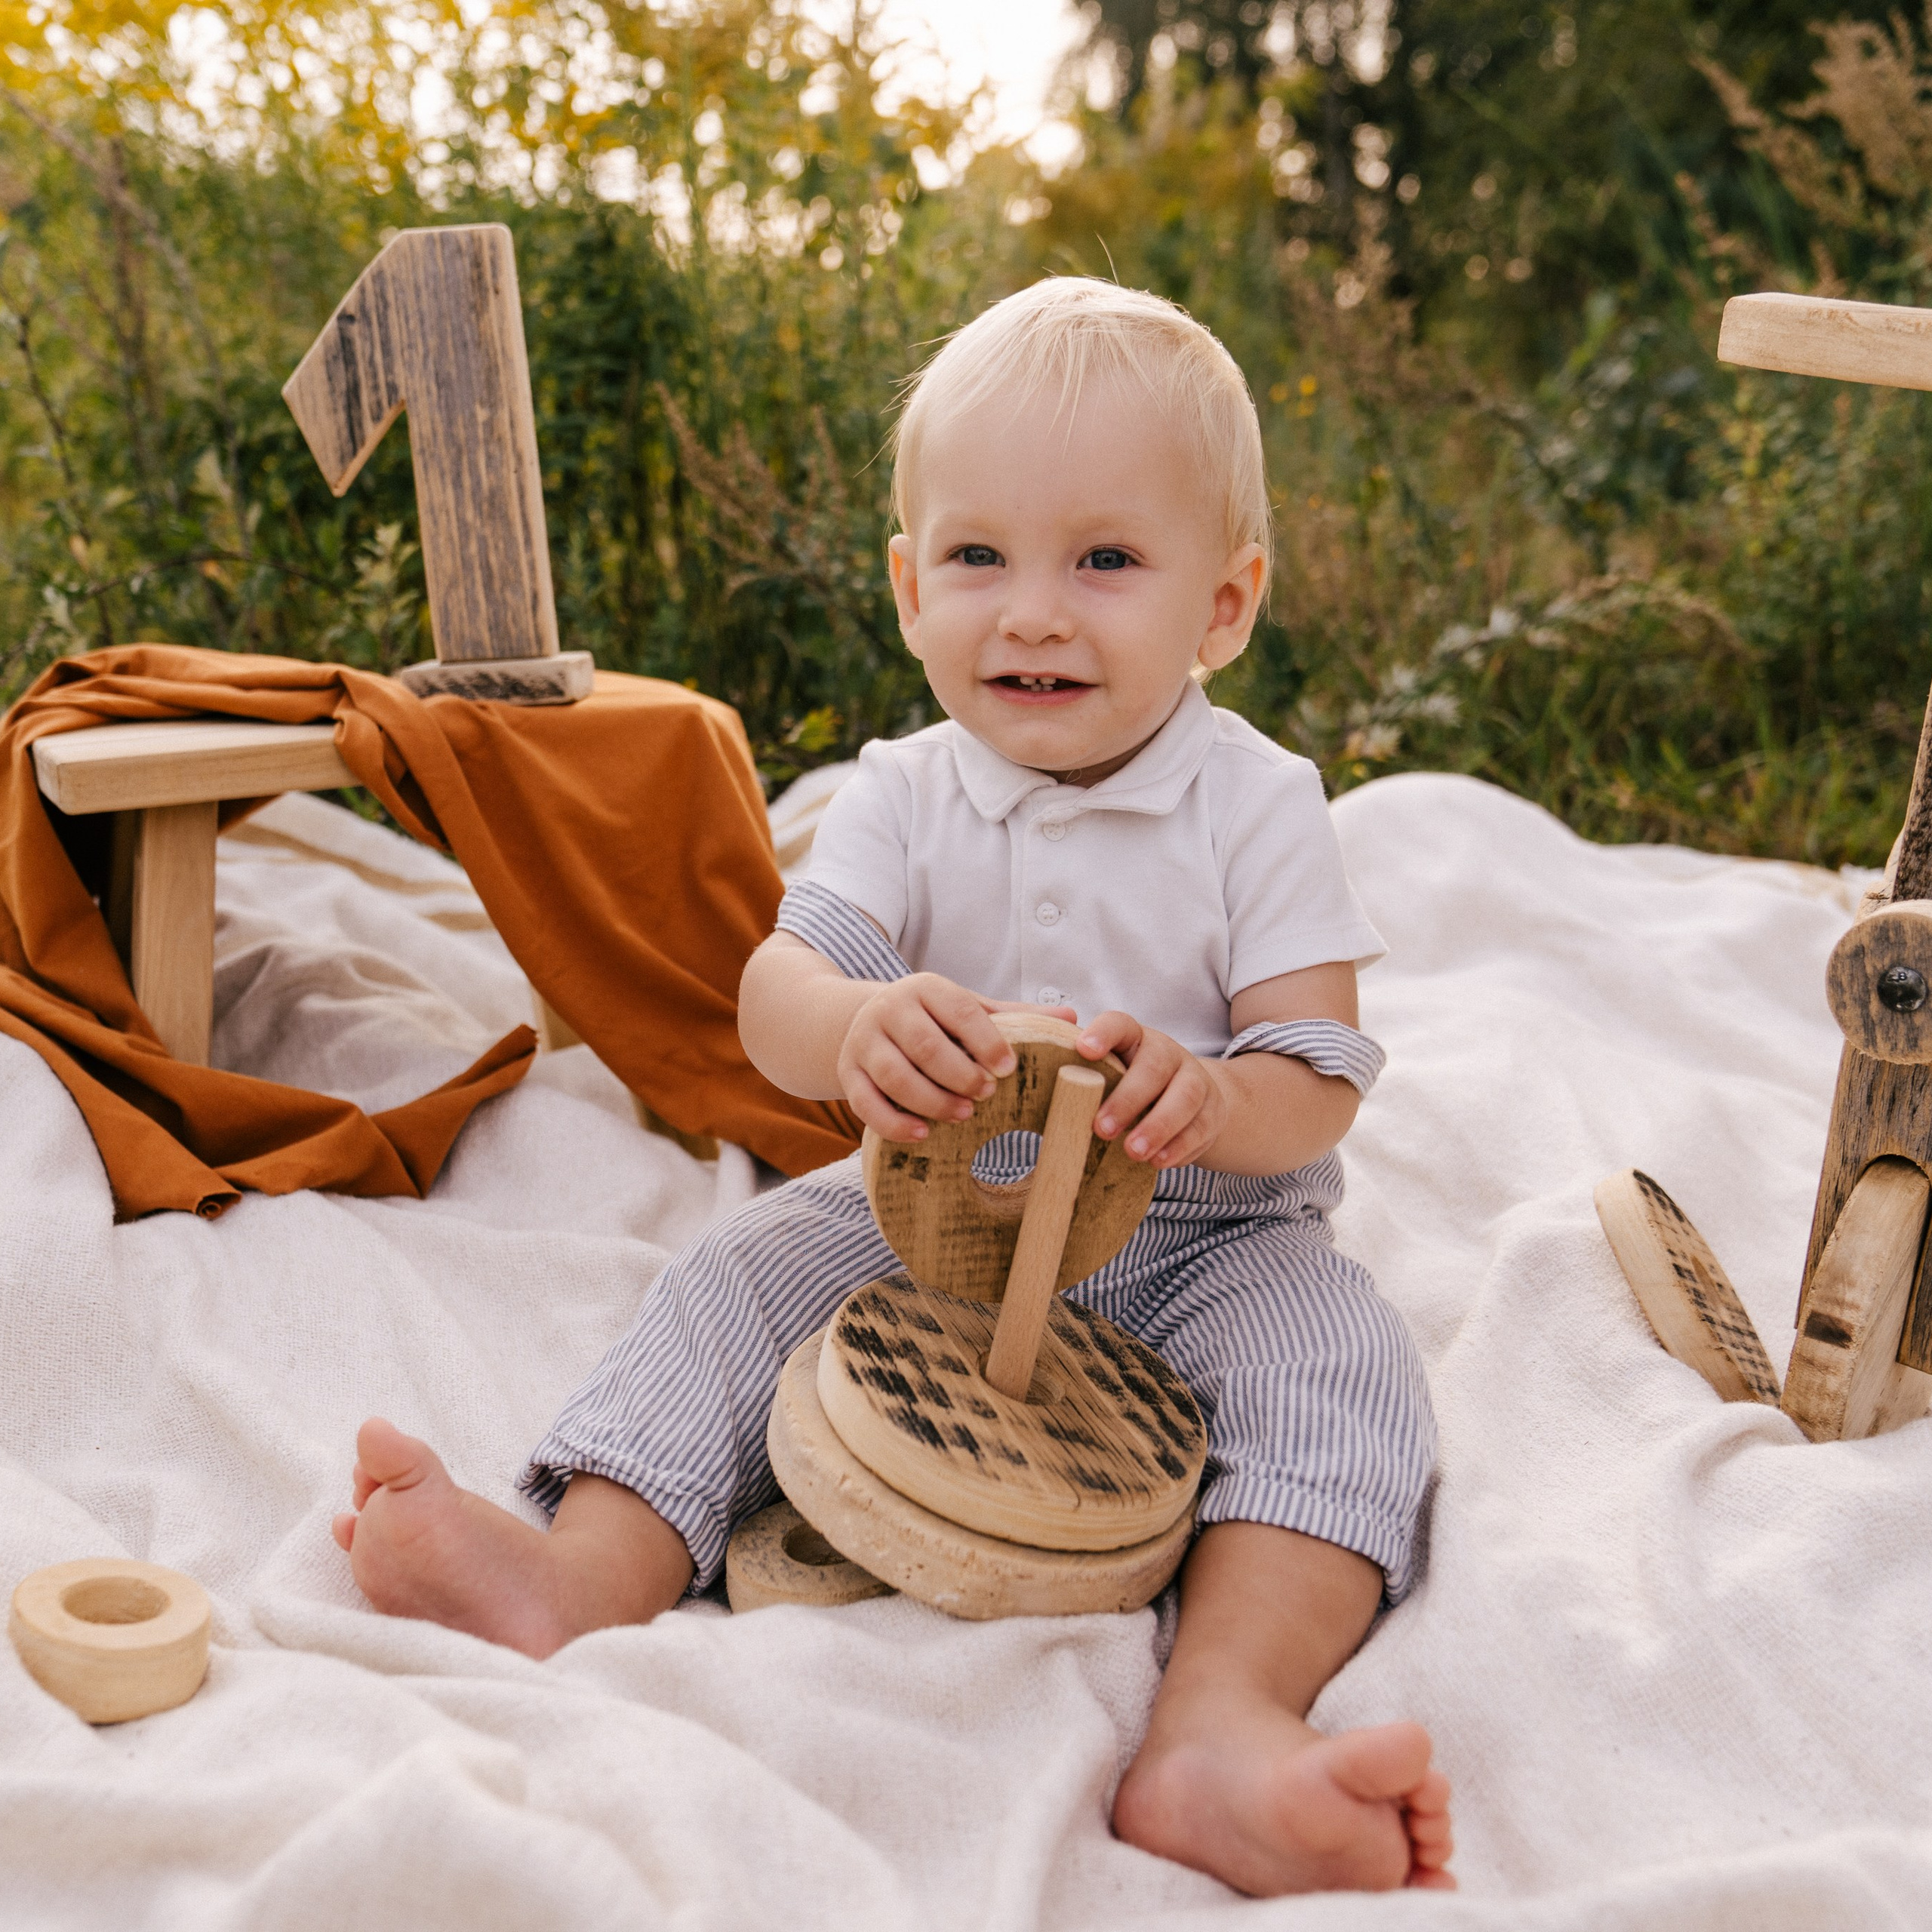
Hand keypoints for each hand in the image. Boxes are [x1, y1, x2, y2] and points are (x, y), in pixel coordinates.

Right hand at [838, 974, 1075, 1140]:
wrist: (860, 1021)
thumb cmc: (931, 1020)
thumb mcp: (968, 1009)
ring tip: (962, 1116)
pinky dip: (894, 1123)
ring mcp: (864, 1043)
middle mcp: (890, 1010)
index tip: (1009, 1068)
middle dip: (960, 1074)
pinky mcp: (848, 1075)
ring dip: (931, 1100)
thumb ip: (1015, 1016)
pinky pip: (865, 1104)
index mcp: (926, 988)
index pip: (960, 1010)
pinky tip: (923, 1134)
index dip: (986, 1040)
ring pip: (895, 1075)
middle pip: (926, 1045)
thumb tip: (1072, 1018)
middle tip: (986, 1095)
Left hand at [1078, 1011, 1229, 1168]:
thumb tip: (1033, 1100)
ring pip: (1186, 1095)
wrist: (1190, 1101)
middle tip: (1102, 1128)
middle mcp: (1167, 1053)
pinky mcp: (1213, 1110)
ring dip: (1159, 1126)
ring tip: (1133, 1152)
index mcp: (1134, 1039)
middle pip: (1155, 1065)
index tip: (1085, 1050)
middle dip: (1129, 1098)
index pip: (1121, 1024)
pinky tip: (1159, 1162)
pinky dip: (1180, 1147)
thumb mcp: (1108, 1077)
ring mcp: (1195, 1079)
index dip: (1104, 1033)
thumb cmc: (1131, 1088)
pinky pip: (1202, 1126)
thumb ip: (1080, 1082)